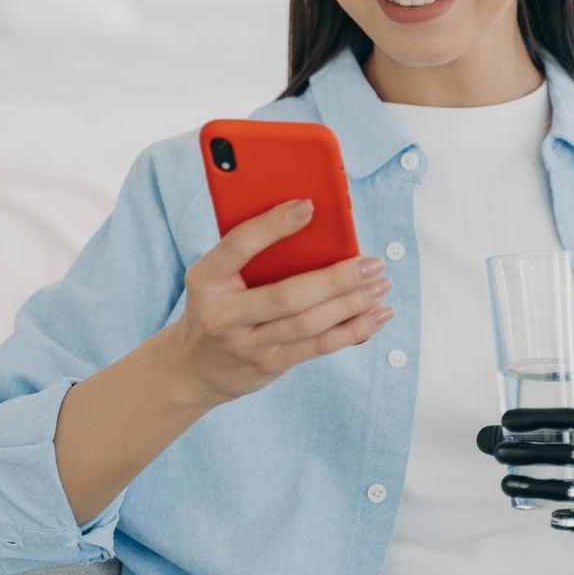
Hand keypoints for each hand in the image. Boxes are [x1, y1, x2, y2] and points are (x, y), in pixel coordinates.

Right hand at [162, 198, 394, 409]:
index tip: (309, 206)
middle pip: (287, 296)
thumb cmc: (215, 304)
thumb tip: (313, 224)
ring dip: (352, 304)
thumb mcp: (216, 275)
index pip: (238, 246)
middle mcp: (223, 315)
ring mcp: (246, 345)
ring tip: (380, 285)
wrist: (192, 368)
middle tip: (372, 262)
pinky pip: (317, 347)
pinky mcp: (269, 365)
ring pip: (308, 324)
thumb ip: (251, 253)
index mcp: (206, 278)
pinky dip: (353, 330)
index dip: (272, 226)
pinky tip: (377, 315)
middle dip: (336, 278)